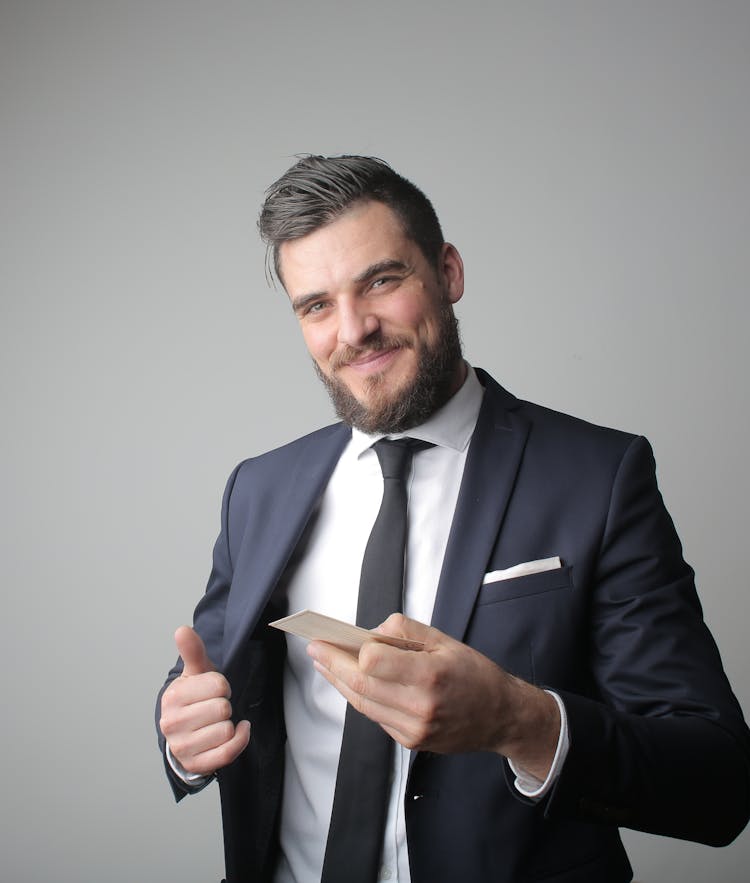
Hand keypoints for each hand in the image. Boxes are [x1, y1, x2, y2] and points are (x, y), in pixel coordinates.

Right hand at [159, 626, 250, 776]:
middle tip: (213, 708)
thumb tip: (182, 630)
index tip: (214, 690)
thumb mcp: (194, 673)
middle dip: (224, 706)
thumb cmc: (194, 698)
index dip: (222, 685)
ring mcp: (183, 747)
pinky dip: (240, 739)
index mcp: (173, 697)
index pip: (218, 685)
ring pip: (226, 730)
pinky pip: (229, 751)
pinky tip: (236, 731)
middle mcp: (172, 723)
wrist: (183, 733)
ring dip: (229, 725)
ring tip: (216, 722)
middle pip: (223, 709)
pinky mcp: (196, 764)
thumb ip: (192, 651)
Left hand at [307, 613, 558, 778]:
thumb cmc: (474, 673)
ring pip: (363, 704)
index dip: (350, 650)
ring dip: (340, 682)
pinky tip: (352, 682)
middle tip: (315, 649)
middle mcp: (420, 705)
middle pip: (360, 686)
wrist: (500, 716)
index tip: (331, 637)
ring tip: (324, 663)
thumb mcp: (444, 640)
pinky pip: (376, 716)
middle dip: (332, 665)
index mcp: (430, 674)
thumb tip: (371, 632)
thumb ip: (405, 632)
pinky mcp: (410, 741)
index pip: (373, 662)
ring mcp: (414, 728)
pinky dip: (361, 698)